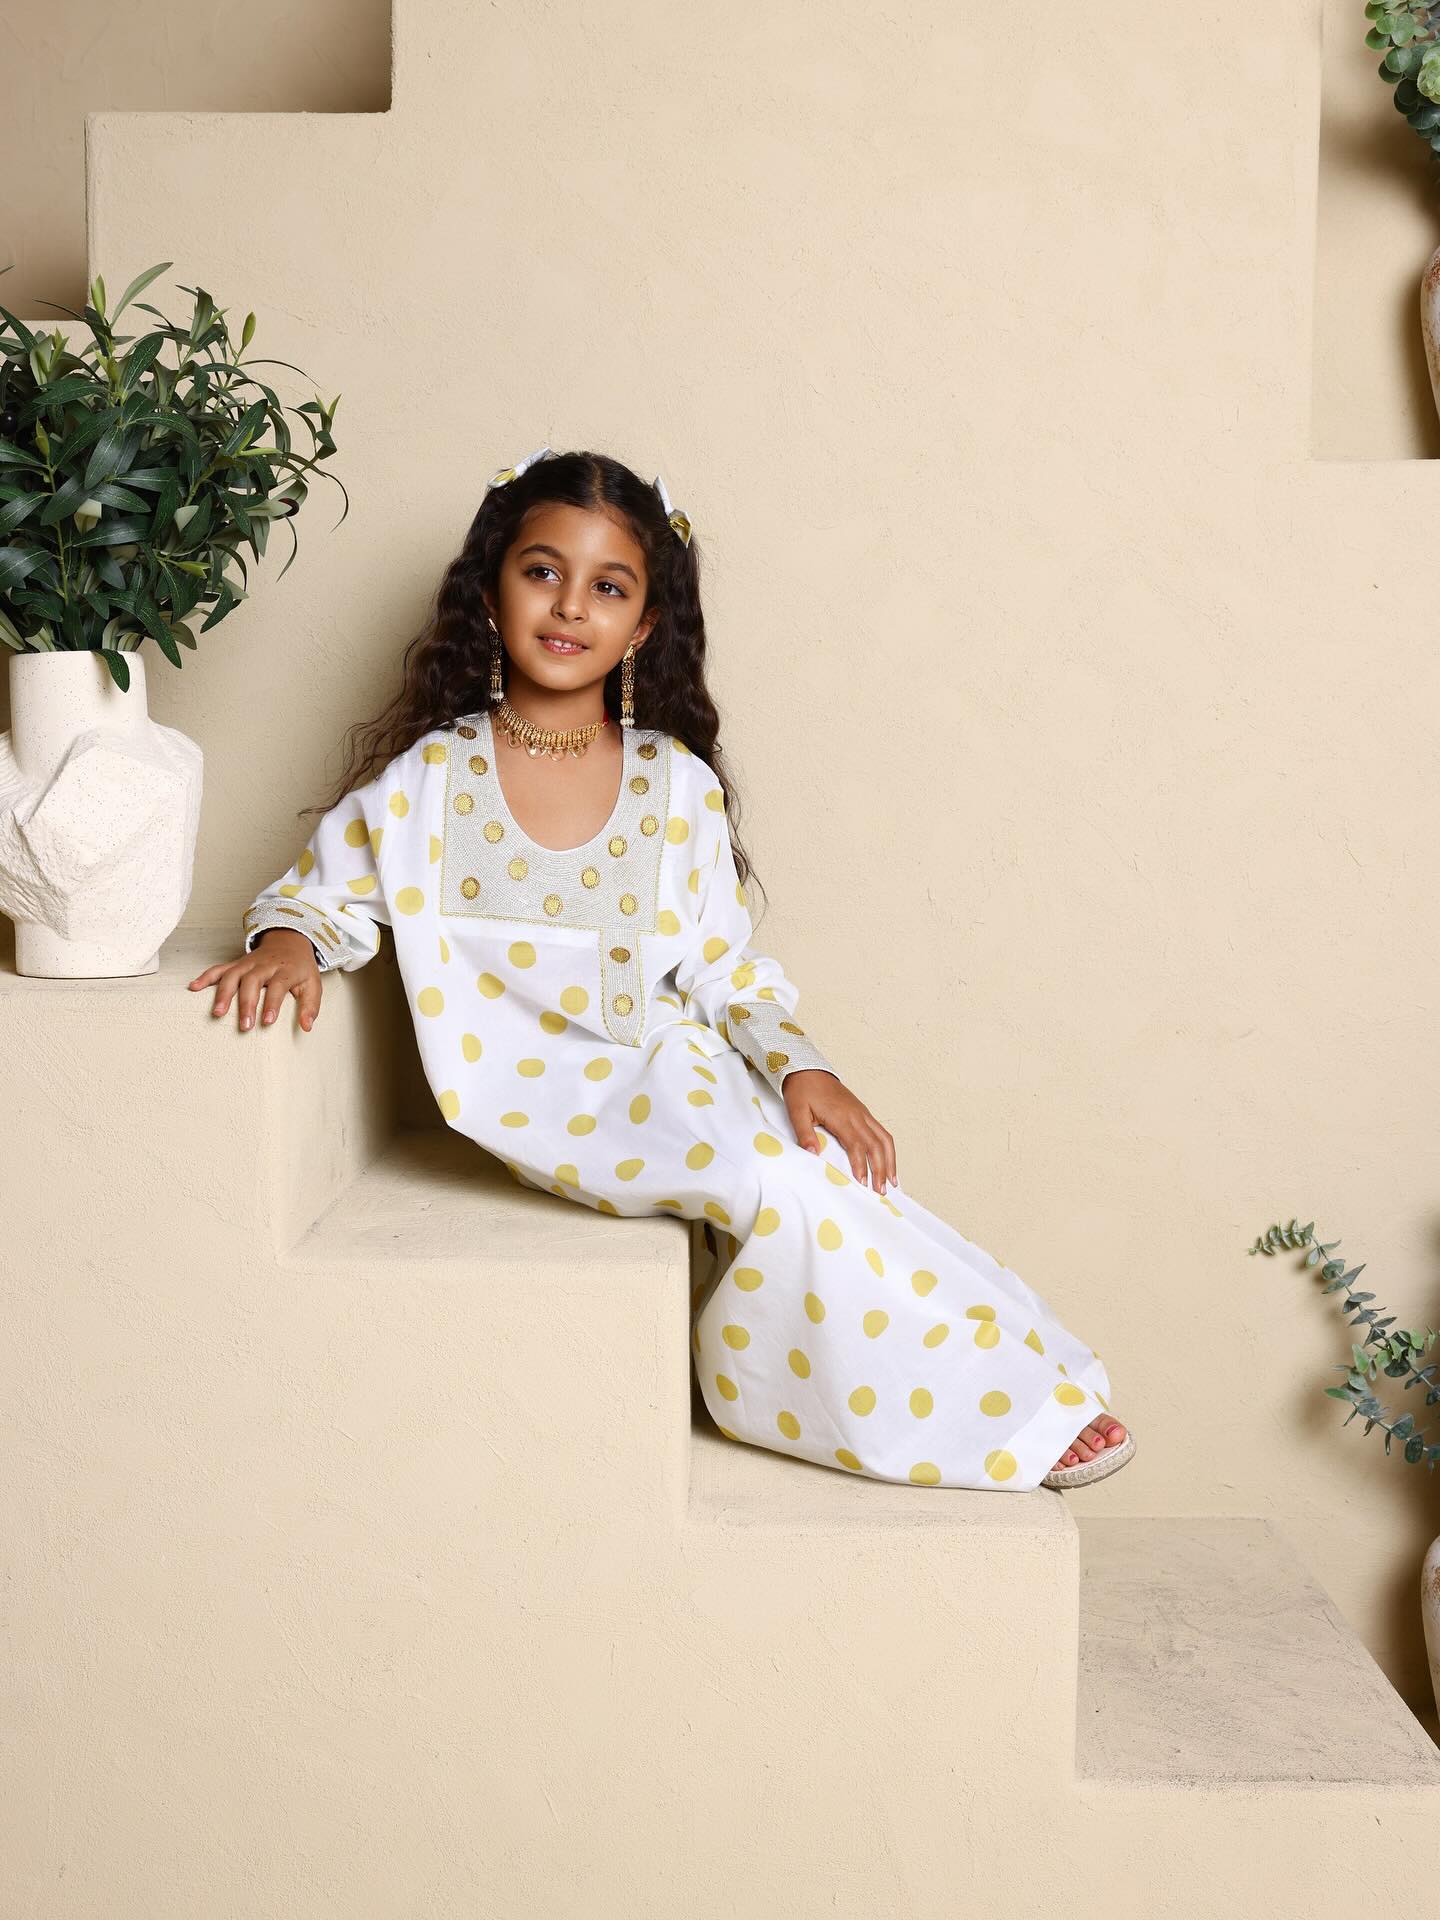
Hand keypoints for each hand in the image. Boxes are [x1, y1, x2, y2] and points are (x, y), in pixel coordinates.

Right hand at [187, 928, 323, 1031]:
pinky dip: (206, 977)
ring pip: (233, 975)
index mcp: (286, 969)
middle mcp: (265, 964)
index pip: (278, 985)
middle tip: (244, 1026)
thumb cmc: (300, 968)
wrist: (289, 941)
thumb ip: (311, 1006)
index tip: (267, 1021)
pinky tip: (194, 987)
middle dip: (247, 1003)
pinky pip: (219, 968)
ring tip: (217, 1013)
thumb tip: (307, 1027)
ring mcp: (248, 963)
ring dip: (224, 993)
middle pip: (253, 981)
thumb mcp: (313, 984)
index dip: (273, 1003)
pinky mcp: (237, 963)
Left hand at [782, 1068, 896, 1194]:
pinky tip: (888, 1160)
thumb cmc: (802, 1090)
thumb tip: (812, 1154)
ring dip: (890, 1160)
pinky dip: (887, 1148)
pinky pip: (881, 1132)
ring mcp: (862, 1113)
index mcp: (842, 1117)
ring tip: (892, 1181)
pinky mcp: (863, 1112)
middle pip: (876, 1145)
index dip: (861, 1165)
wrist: (807, 1069)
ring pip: (884, 1138)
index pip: (857, 1145)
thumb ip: (804, 1133)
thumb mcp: (796, 1111)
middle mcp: (857, 1115)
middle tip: (881, 1191)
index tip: (863, 1184)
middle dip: (881, 1169)